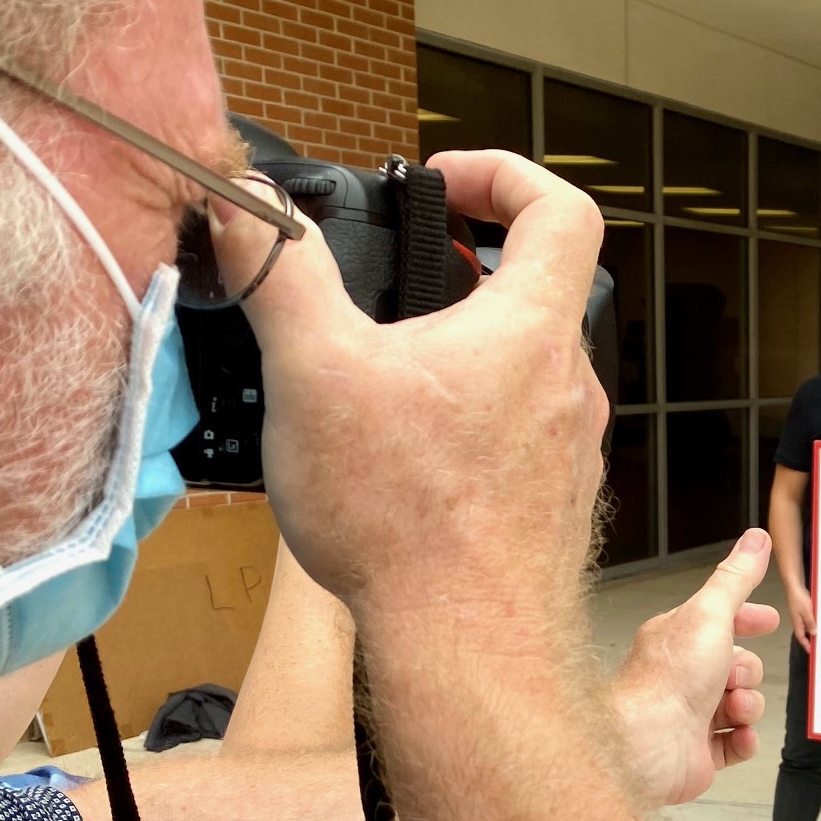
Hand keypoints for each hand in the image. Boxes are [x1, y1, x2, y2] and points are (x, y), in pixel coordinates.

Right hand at [220, 151, 608, 625]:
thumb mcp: (316, 371)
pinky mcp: (555, 503)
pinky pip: (520, 435)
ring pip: (527, 369)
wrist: (468, 647)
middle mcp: (570, 385)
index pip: (562, 209)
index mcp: (533, 331)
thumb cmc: (409, 519)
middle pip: (539, 291)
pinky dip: (472, 421)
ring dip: (464, 353)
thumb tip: (249, 208)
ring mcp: (571, 449)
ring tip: (386, 375)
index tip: (445, 184)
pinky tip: (410, 454)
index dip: (505, 173)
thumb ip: (280, 274)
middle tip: (395, 284)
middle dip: (465, 272)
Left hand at [610, 530, 779, 805]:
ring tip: (732, 709)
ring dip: (747, 706)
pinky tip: (738, 734)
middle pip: (738, 666)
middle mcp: (681, 676)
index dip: (746, 618)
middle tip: (734, 678)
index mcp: (677, 639)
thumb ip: (736, 578)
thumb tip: (755, 540)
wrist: (647, 744)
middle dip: (747, 673)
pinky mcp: (698, 753)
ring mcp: (689, 715)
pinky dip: (743, 739)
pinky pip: (736, 743)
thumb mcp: (710, 614)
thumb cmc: (667, 680)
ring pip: (741, 704)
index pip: (718, 621)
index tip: (768, 619)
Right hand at [786, 583, 816, 654]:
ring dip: (812, 631)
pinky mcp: (802, 611)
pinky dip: (813, 623)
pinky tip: (819, 622)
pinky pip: (808, 620)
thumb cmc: (798, 598)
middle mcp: (797, 621)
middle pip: (804, 634)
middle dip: (810, 640)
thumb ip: (810, 623)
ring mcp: (799, 616)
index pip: (801, 638)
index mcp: (797, 623)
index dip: (806, 645)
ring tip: (820, 636)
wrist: (794, 587)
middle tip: (817, 645)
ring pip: (807, 627)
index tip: (811, 651)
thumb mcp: (807, 611)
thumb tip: (814, 633)